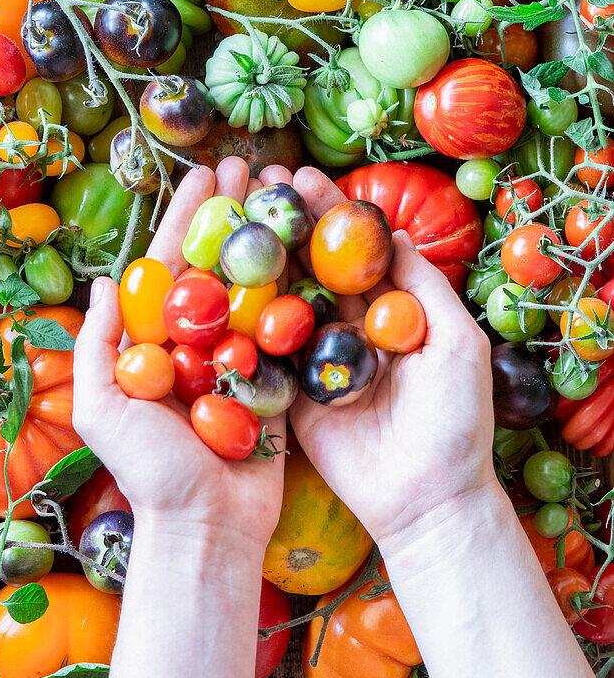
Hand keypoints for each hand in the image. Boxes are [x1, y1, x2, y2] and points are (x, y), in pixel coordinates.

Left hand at [72, 157, 285, 550]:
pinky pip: (286, 323)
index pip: (169, 263)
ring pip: (254, 282)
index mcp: (154, 340)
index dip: (186, 217)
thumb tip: (105, 281)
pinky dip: (298, 284)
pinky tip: (311, 245)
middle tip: (250, 166)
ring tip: (284, 191)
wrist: (208, 528)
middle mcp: (196, 338)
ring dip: (268, 235)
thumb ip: (98, 346)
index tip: (205, 175)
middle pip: (216, 262)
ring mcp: (240, 354)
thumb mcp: (103, 409)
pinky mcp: (277, 375)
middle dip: (230, 213)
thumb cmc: (150, 474)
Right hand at [270, 165, 495, 549]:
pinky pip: (267, 349)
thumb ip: (423, 285)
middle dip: (288, 224)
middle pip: (314, 266)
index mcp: (390, 312)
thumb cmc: (456, 419)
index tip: (302, 177)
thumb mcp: (456, 341)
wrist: (427, 499)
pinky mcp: (291, 393)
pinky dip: (247, 318)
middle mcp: (350, 329)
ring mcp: (317, 359)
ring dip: (262, 259)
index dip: (329, 213)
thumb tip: (391, 231)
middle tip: (257, 184)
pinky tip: (222, 279)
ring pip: (286, 300)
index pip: (354, 251)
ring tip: (233, 216)